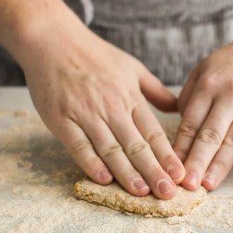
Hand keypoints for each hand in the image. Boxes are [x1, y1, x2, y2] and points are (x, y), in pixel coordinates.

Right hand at [22, 21, 184, 198]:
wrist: (52, 40)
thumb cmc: (94, 54)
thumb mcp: (132, 67)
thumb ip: (155, 90)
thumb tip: (178, 107)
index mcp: (130, 96)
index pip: (153, 132)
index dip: (167, 155)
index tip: (180, 175)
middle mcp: (111, 107)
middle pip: (136, 145)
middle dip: (154, 171)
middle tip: (168, 193)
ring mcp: (86, 114)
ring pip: (111, 149)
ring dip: (127, 173)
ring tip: (142, 193)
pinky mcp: (61, 119)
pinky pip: (79, 145)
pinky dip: (91, 163)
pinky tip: (104, 179)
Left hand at [173, 31, 232, 190]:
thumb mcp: (206, 67)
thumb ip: (190, 95)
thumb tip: (180, 126)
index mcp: (209, 84)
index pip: (190, 122)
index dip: (180, 148)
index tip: (170, 169)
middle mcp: (230, 93)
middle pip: (210, 134)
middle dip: (196, 162)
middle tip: (186, 185)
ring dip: (221, 164)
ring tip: (209, 184)